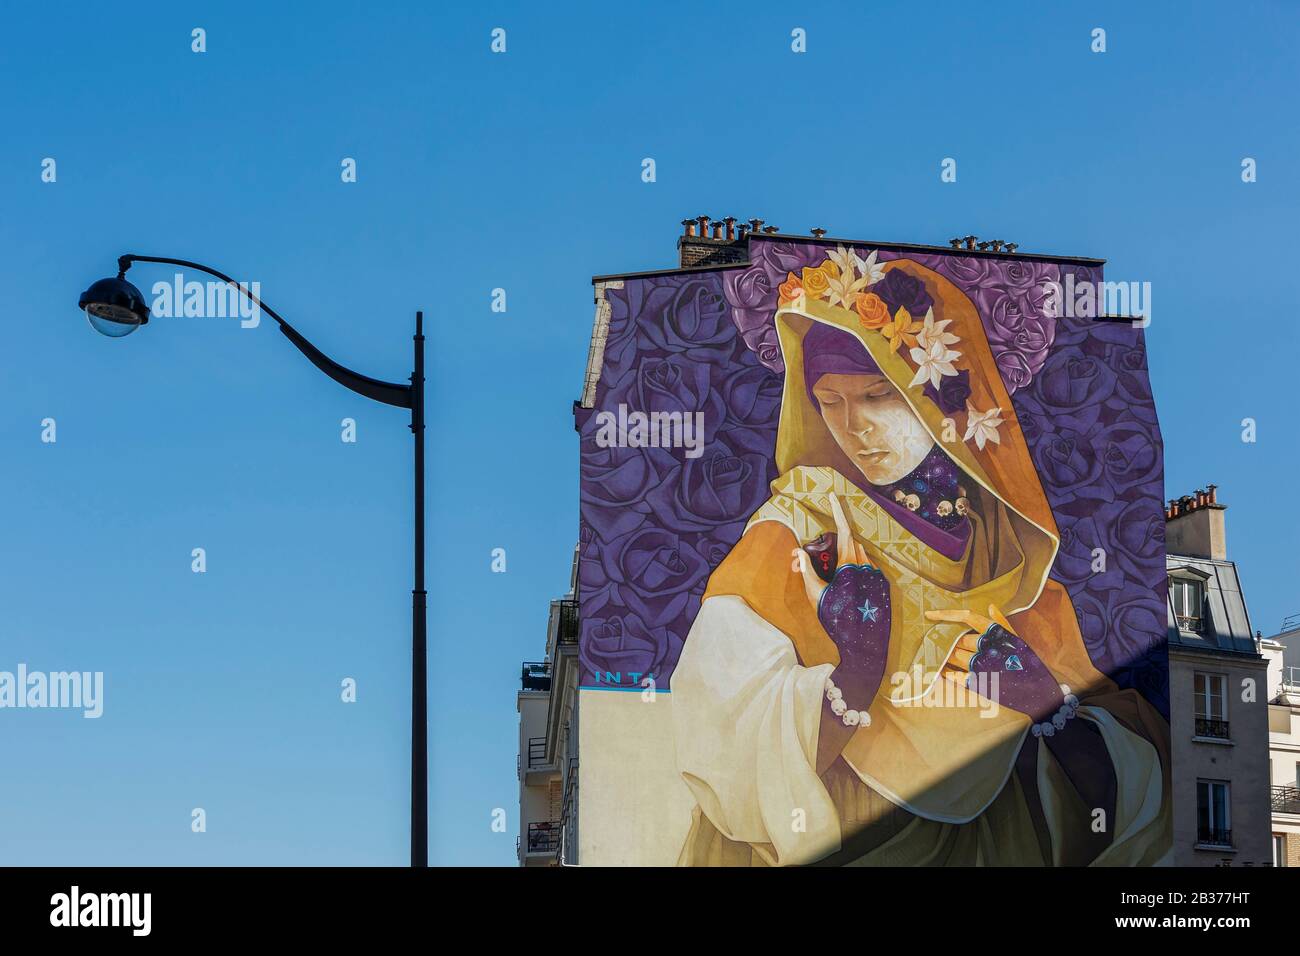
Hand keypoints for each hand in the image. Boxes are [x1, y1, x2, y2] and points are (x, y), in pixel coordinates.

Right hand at [791, 494, 888, 692]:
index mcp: (849, 564)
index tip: (832, 495)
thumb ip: (806, 568)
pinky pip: (867, 570)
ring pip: (859, 557)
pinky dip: (855, 572)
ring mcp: (877, 576)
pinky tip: (847, 591)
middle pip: (850, 544)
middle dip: (834, 546)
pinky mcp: (883, 586)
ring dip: (845, 560)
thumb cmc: (835, 619)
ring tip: (832, 581)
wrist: (863, 645)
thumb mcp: (814, 593)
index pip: (843, 530)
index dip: (837, 511)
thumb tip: (798, 552)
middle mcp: (866, 565)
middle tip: (817, 563)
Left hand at [925, 604, 1064, 722]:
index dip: (946, 614)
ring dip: (945, 656)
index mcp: (996, 633)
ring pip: (955, 656)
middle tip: (938, 641)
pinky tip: (943, 671)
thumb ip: (1002, 622)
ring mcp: (983, 665)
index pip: (967, 617)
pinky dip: (948, 673)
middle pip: (958, 639)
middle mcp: (988, 646)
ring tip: (938, 655)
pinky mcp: (980, 682)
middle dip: (948, 641)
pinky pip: (956, 675)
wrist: (1039, 690)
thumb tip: (990, 606)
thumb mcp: (1018, 639)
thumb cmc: (1027, 661)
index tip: (929, 614)